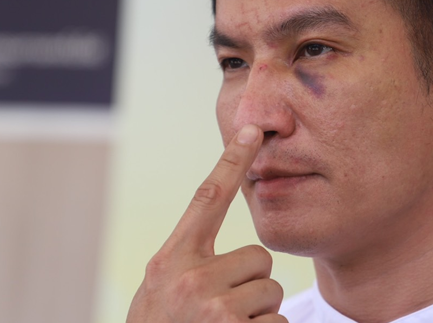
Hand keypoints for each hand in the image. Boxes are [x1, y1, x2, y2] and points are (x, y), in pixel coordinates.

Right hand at [127, 125, 286, 322]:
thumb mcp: (161, 290)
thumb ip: (189, 263)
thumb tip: (237, 248)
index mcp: (172, 260)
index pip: (206, 199)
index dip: (231, 161)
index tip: (252, 129)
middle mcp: (192, 279)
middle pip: (258, 259)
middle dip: (250, 285)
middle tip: (220, 311)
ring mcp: (215, 310)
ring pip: (271, 293)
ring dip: (258, 315)